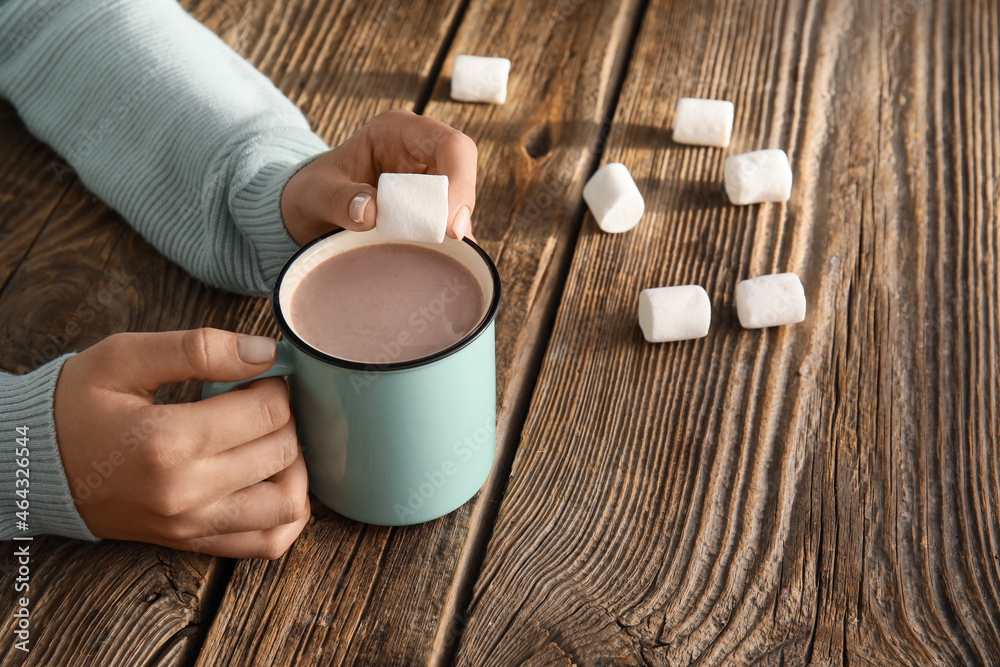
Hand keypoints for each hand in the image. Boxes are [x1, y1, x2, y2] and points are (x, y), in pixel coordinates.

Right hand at [54, 328, 309, 558]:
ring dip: (296, 467)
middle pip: (282, 451)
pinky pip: (267, 544)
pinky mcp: (193, 543)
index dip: (275, 383)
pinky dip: (287, 515)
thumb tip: (267, 352)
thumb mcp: (125, 358)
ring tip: (271, 439)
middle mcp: (185, 492)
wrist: (33, 465)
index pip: (268, 411)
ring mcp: (191, 525)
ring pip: (287, 505)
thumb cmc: (78, 405)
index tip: (258, 374)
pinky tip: (278, 482)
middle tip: (259, 400)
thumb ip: (198, 348)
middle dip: (284, 417)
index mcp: (167, 441)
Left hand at [280, 109, 477, 244]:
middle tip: (445, 242)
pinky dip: (445, 248)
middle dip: (457, 210)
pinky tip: (434, 262)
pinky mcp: (427, 213)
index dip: (460, 181)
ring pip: (460, 206)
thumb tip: (371, 213)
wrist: (307, 212)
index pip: (451, 146)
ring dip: (450, 231)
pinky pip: (448, 230)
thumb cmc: (312, 193)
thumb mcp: (316, 193)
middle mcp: (420, 154)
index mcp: (398, 132)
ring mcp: (427, 184)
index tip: (449, 224)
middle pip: (463, 176)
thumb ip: (340, 199)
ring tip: (431, 254)